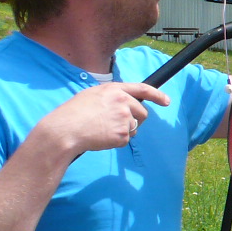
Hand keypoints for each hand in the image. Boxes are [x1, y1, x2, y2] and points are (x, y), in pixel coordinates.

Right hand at [34, 82, 169, 154]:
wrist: (65, 130)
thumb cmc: (73, 113)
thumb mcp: (92, 95)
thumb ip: (111, 96)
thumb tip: (124, 102)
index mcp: (115, 89)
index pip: (143, 89)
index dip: (157, 95)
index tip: (166, 101)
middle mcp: (123, 102)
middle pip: (142, 113)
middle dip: (136, 120)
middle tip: (117, 124)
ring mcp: (125, 119)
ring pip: (134, 128)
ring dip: (123, 131)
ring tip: (102, 130)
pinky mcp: (123, 135)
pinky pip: (125, 140)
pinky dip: (116, 141)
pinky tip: (101, 137)